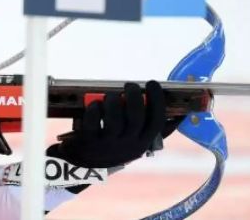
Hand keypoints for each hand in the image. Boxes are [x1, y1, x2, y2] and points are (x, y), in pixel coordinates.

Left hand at [48, 80, 165, 168]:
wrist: (86, 166)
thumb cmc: (113, 145)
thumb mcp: (133, 142)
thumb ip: (144, 125)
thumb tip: (163, 106)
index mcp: (142, 143)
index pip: (157, 121)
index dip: (157, 100)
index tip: (152, 83)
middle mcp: (127, 145)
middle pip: (135, 118)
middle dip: (134, 96)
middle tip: (129, 86)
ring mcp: (108, 145)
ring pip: (114, 120)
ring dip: (113, 101)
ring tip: (111, 95)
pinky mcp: (89, 142)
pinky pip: (93, 123)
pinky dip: (95, 109)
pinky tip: (96, 104)